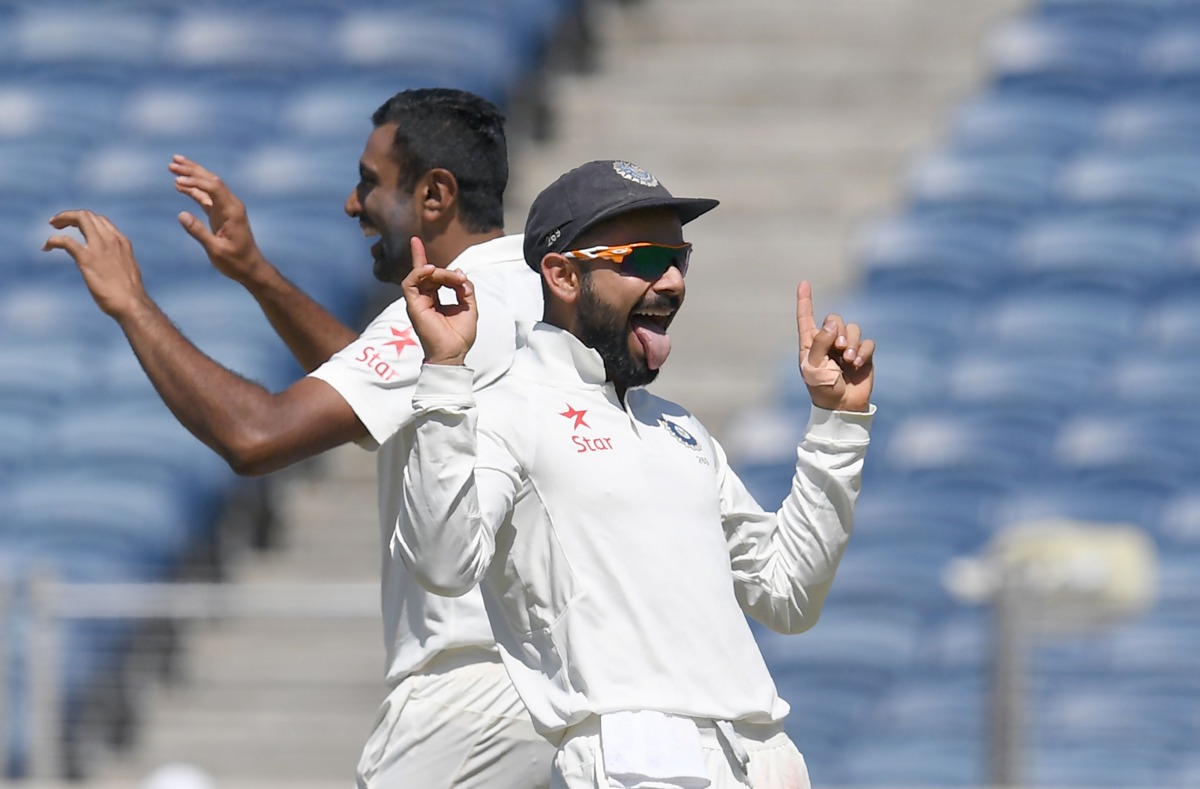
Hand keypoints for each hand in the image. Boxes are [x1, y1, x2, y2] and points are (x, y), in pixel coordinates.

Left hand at [43, 210, 149, 317]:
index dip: (85, 220)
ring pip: (79, 218)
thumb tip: (112, 266)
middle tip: (57, 224)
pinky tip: (47, 247)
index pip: (100, 220)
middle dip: (70, 216)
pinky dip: (52, 241)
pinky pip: (65, 241)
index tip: (74, 227)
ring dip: (62, 219)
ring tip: (52, 226)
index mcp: (121, 242)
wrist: (131, 304)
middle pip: (88, 215)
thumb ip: (118, 262)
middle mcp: (111, 240)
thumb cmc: (130, 294)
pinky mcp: (87, 259)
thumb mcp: (127, 270)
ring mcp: (99, 247)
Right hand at [169, 154, 266, 282]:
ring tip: (172, 166)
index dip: (196, 181)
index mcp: (233, 211)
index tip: (177, 181)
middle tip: (172, 162)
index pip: (214, 187)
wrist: (250, 269)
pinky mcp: (220, 214)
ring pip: (207, 186)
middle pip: (211, 180)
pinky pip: (205, 197)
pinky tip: (179, 185)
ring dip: (191, 176)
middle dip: (192, 170)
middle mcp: (231, 205)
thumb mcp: (216, 250)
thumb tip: (181, 214)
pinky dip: (193, 190)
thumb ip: (199, 232)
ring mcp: (225, 208)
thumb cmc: (236, 262)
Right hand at [401, 238, 476, 365]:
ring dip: (436, 271)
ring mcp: (417, 302)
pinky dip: (419, 273)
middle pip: (427, 273)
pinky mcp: (413, 306)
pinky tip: (431, 270)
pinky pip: (410, 283)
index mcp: (434, 299)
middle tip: (460, 277)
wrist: (453, 353)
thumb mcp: (469, 307)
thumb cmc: (460, 335)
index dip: (421, 257)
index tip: (416, 241)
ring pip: (421, 275)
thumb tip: (459, 273)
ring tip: (449, 276)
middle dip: (444, 270)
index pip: (428, 275)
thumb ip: (465, 289)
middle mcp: (423, 299)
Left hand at [797, 281, 874, 411]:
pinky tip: (857, 364)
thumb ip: (820, 343)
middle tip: (839, 348)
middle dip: (838, 330)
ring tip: (848, 359)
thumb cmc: (822, 388)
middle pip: (835, 319)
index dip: (805, 300)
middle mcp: (828, 341)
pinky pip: (867, 342)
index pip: (806, 318)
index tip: (804, 283)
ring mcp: (846, 347)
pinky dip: (863, 351)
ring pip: (853, 328)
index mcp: (810, 343)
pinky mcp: (863, 354)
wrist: (842, 405)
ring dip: (851, 342)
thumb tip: (832, 323)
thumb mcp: (814, 367)